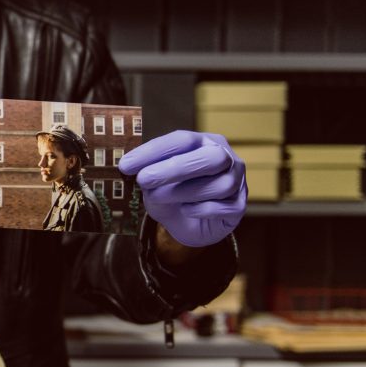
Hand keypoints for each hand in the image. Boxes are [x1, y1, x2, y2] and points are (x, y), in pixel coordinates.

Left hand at [118, 130, 245, 247]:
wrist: (190, 225)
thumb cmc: (172, 196)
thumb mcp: (155, 184)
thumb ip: (148, 175)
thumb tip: (129, 167)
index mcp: (202, 142)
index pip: (182, 140)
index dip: (153, 152)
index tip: (126, 165)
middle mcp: (224, 157)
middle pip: (209, 157)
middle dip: (173, 169)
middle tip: (143, 180)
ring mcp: (237, 181)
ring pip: (219, 184)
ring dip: (183, 192)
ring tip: (157, 198)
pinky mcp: (239, 206)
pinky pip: (224, 207)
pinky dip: (200, 209)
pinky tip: (185, 210)